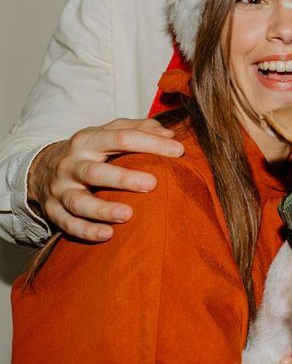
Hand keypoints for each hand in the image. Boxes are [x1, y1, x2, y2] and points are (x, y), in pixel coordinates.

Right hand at [28, 118, 182, 240]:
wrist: (40, 169)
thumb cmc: (90, 151)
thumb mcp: (109, 132)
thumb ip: (140, 129)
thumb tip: (170, 135)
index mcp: (89, 140)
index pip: (121, 137)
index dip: (151, 143)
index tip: (179, 151)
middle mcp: (71, 164)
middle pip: (95, 171)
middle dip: (123, 178)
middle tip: (152, 184)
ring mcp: (60, 189)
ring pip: (79, 201)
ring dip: (103, 209)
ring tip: (128, 215)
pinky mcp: (52, 211)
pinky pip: (68, 223)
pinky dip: (86, 230)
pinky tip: (108, 234)